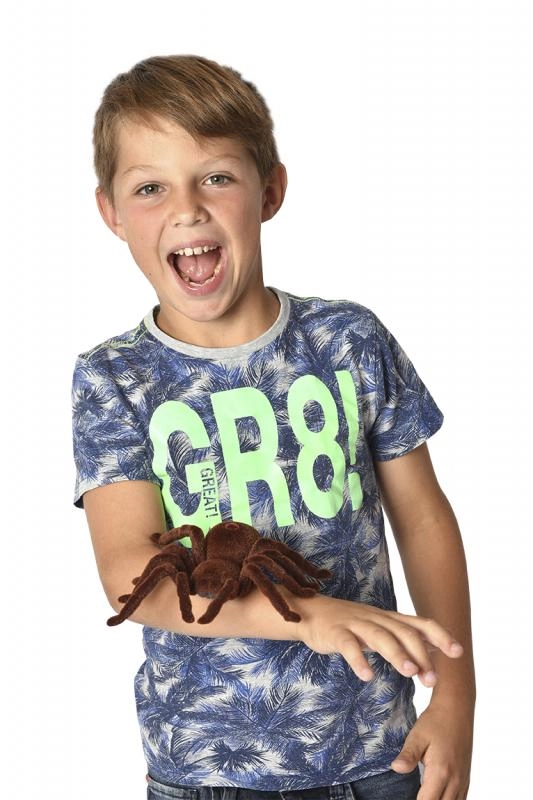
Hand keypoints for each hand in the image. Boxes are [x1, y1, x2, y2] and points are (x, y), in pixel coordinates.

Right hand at [296, 594, 462, 685]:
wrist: (310, 611)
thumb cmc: (348, 624)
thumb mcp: (378, 628)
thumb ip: (403, 638)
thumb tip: (434, 651)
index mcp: (389, 619)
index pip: (420, 623)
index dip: (440, 635)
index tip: (457, 652)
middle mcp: (376, 618)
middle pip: (403, 632)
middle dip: (420, 655)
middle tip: (431, 681)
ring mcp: (355, 623)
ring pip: (380, 636)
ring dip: (396, 654)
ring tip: (409, 673)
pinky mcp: (335, 633)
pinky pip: (348, 644)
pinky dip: (358, 659)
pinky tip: (367, 676)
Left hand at [391, 703, 472, 798]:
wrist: (456, 709)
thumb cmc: (436, 721)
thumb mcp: (417, 735)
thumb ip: (408, 755)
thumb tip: (396, 768)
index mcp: (441, 772)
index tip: (403, 798)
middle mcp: (455, 780)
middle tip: (413, 794)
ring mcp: (463, 780)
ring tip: (424, 794)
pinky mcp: (466, 778)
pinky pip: (460, 799)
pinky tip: (437, 795)